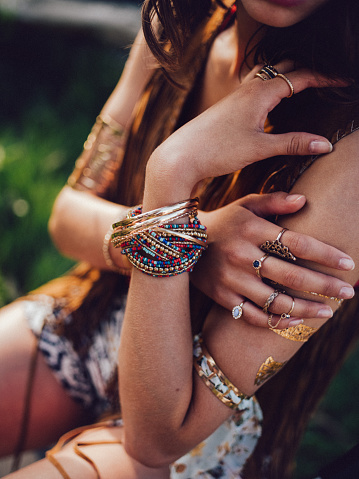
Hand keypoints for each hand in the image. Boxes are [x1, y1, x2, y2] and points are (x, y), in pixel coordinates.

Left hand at [144, 65, 342, 208]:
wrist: (180, 156)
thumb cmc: (217, 150)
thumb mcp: (259, 148)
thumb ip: (293, 143)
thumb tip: (325, 144)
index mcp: (259, 92)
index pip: (301, 77)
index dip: (325, 78)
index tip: (344, 82)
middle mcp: (247, 87)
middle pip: (284, 69)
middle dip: (308, 72)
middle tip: (327, 80)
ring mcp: (236, 95)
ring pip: (267, 76)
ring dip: (288, 76)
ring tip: (304, 84)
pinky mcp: (228, 107)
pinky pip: (255, 87)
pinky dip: (271, 87)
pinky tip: (271, 101)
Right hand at [192, 192, 354, 327]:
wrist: (181, 243)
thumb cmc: (224, 222)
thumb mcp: (244, 205)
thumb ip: (273, 201)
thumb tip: (304, 200)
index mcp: (251, 229)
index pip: (296, 243)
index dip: (325, 254)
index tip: (348, 263)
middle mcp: (242, 255)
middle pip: (292, 275)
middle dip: (325, 286)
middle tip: (348, 292)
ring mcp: (232, 279)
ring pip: (276, 301)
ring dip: (306, 309)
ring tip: (329, 312)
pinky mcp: (223, 297)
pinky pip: (254, 316)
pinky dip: (278, 322)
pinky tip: (297, 323)